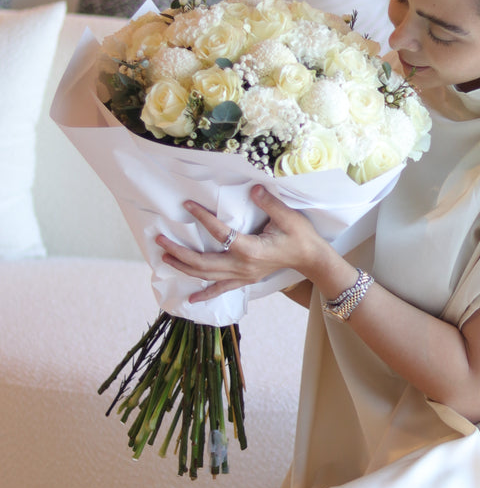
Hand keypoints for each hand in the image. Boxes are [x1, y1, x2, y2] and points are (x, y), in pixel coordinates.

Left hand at [155, 186, 323, 303]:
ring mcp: (243, 276)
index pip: (220, 233)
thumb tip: (253, 189)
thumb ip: (269, 203)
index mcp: (251, 249)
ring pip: (207, 276)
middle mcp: (242, 266)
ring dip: (184, 268)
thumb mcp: (288, 217)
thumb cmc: (300, 237)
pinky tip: (191, 298)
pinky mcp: (245, 280)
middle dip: (179, 252)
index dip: (202, 218)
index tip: (187, 205)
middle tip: (160, 240)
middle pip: (203, 262)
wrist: (311, 259)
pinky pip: (221, 289)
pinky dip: (205, 294)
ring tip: (165, 258)